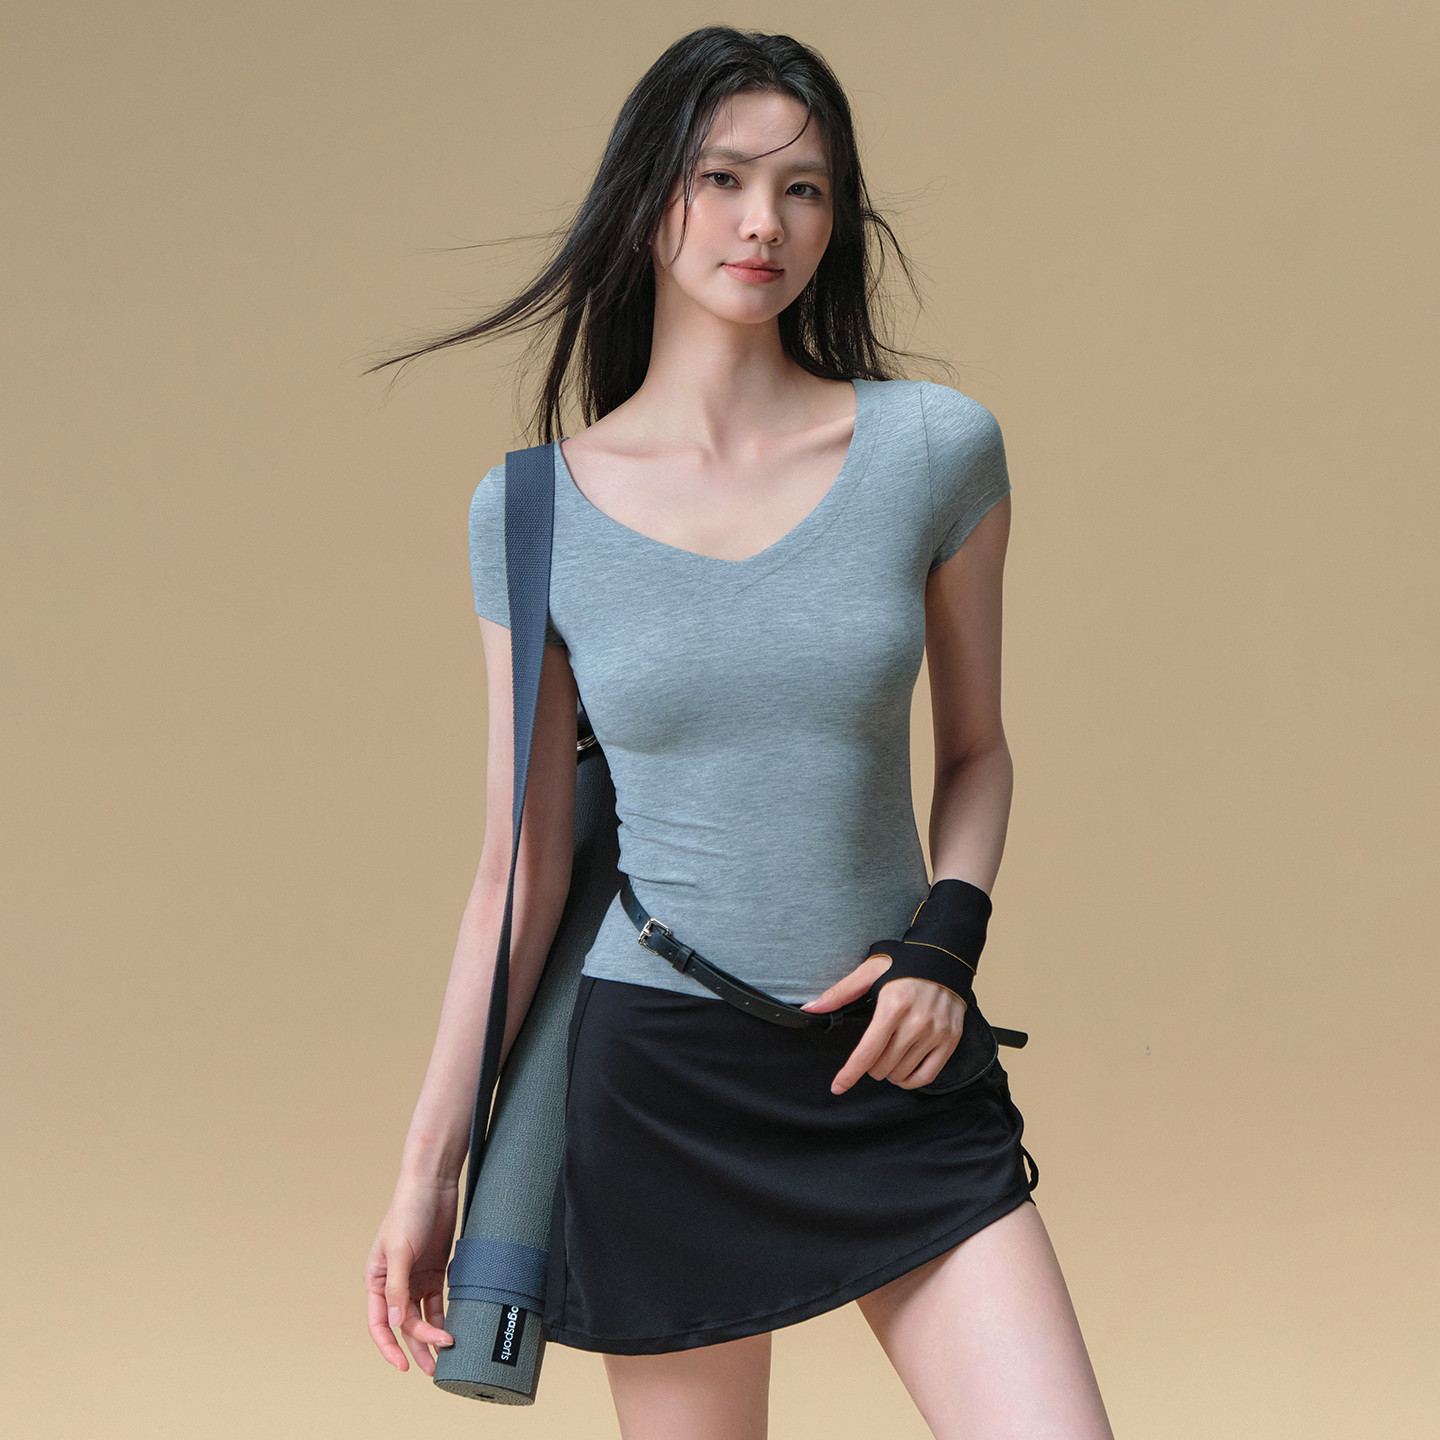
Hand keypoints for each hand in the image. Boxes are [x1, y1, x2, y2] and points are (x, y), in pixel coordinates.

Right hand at [365, 1173, 458, 1374]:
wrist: (433, 1183)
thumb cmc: (408, 1210)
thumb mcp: (399, 1250)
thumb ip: (396, 1288)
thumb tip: (394, 1324)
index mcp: (376, 1279)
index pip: (379, 1323)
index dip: (389, 1347)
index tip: (403, 1365)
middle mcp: (395, 1283)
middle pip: (404, 1325)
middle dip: (418, 1347)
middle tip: (434, 1369)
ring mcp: (416, 1278)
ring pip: (423, 1317)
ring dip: (433, 1336)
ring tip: (448, 1355)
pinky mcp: (436, 1270)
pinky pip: (439, 1301)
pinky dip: (445, 1316)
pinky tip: (455, 1329)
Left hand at [800, 952, 967, 1094]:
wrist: (945, 957)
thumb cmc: (904, 964)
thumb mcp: (869, 971)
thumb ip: (839, 993)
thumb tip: (810, 1008)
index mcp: (893, 1006)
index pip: (867, 1052)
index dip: (850, 1073)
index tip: (838, 1086)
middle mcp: (916, 1022)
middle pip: (882, 1067)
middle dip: (870, 1066)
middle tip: (870, 1053)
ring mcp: (936, 1032)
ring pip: (902, 1073)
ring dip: (888, 1073)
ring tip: (886, 1059)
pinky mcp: (950, 1039)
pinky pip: (927, 1075)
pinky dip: (910, 1081)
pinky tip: (902, 1073)